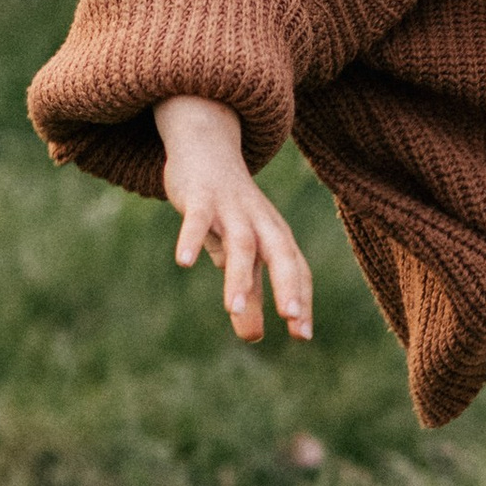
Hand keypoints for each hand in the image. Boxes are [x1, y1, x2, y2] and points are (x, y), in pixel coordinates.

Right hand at [154, 94, 313, 344]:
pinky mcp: (201, 197)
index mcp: (276, 235)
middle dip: (287, 285)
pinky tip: (183, 262)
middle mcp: (260, 222)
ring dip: (238, 276)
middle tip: (291, 319)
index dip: (301, 299)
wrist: (207, 148)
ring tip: (232, 310)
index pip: (296, 269)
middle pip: (281, 254)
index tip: (302, 335)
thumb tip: (254, 337)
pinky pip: (198, 219)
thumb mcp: (239, 250)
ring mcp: (232, 208)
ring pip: (241, 244)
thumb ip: (248, 292)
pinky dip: (191, 238)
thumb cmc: (229, 209)